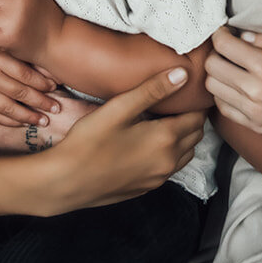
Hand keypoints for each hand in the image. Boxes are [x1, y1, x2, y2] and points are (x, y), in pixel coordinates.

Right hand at [0, 44, 62, 127]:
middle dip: (40, 102)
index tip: (55, 87)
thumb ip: (29, 62)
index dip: (41, 83)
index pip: (24, 74)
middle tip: (56, 108)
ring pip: (7, 108)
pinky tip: (25, 123)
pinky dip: (11, 121)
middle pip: (18, 92)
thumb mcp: (9, 48)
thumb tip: (55, 79)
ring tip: (43, 121)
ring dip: (27, 116)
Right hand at [50, 68, 206, 209]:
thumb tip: (183, 74)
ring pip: (184, 154)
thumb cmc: (88, 142)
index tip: (189, 92)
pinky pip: (168, 168)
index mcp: (165, 139)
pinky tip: (149, 144)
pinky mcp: (145, 188)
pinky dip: (169, 154)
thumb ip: (153, 90)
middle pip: (194, 136)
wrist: (65, 182)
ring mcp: (157, 178)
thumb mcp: (120, 108)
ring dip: (182, 138)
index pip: (197, 118)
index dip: (195, 103)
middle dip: (191, 118)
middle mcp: (167, 162)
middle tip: (178, 103)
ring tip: (165, 121)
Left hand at [205, 27, 261, 147]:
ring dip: (218, 74)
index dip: (220, 34)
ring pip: (213, 87)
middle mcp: (253, 90)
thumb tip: (244, 36)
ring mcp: (251, 111)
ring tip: (231, 67)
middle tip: (228, 48)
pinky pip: (222, 107)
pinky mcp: (252, 125)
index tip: (225, 32)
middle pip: (212, 66)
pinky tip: (238, 87)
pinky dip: (224, 94)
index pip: (224, 46)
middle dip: (216, 52)